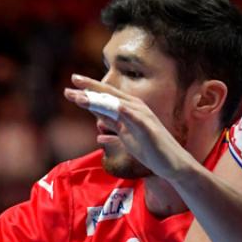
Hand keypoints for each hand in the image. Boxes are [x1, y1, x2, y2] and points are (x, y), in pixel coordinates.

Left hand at [64, 74, 195, 180]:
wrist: (170, 162)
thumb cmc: (149, 150)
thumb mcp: (126, 138)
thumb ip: (114, 129)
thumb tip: (99, 130)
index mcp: (129, 111)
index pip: (106, 98)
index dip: (89, 90)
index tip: (72, 85)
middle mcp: (135, 109)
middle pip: (110, 96)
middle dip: (91, 87)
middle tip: (73, 78)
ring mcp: (142, 117)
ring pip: (117, 105)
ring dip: (99, 100)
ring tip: (81, 96)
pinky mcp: (148, 128)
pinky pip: (135, 118)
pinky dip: (124, 111)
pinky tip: (114, 107)